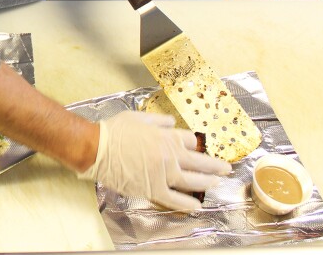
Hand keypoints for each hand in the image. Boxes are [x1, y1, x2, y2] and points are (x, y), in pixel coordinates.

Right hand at [77, 111, 231, 211]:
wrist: (97, 149)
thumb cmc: (114, 131)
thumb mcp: (138, 117)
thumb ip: (158, 120)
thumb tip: (172, 122)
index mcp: (166, 137)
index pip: (190, 141)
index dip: (195, 144)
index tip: (197, 147)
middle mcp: (169, 156)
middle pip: (199, 162)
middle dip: (215, 165)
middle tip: (225, 168)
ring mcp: (163, 174)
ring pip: (192, 181)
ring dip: (207, 182)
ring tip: (215, 183)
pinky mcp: (153, 189)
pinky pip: (174, 199)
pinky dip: (187, 203)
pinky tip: (197, 205)